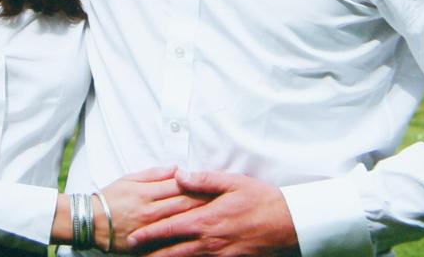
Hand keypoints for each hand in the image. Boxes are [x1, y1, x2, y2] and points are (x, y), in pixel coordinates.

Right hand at [95, 166, 211, 252]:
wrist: (91, 222)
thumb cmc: (110, 197)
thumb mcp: (129, 179)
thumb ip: (154, 174)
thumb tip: (177, 168)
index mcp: (147, 193)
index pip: (179, 186)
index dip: (198, 184)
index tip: (215, 183)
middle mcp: (151, 211)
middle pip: (184, 205)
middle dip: (206, 202)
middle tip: (225, 200)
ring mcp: (150, 230)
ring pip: (181, 223)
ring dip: (200, 219)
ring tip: (219, 217)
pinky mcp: (148, 245)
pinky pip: (170, 242)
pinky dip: (185, 239)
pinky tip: (199, 237)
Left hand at [127, 170, 299, 256]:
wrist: (290, 224)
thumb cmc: (261, 200)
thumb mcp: (232, 182)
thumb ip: (203, 180)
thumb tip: (179, 175)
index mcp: (207, 220)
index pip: (171, 229)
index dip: (151, 234)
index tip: (134, 238)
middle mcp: (210, 241)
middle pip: (174, 252)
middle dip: (153, 255)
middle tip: (135, 255)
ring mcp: (221, 255)